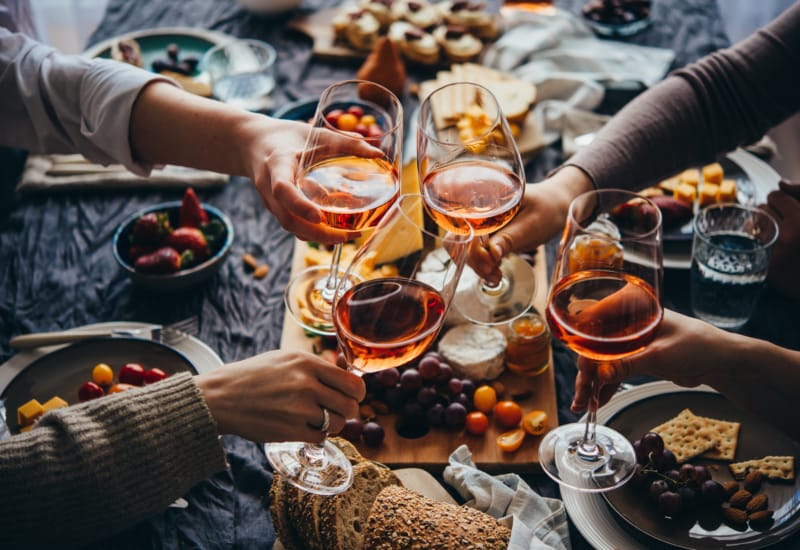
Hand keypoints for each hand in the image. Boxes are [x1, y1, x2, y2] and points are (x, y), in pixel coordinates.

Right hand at [195, 350, 365, 442]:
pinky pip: (321, 438)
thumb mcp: (286, 359)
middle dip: (346, 411)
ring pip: (337, 423)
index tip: (353, 396)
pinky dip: (317, 435)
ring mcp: (299, 409)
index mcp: (307, 363)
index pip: (353, 383)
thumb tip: (346, 375)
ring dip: (331, 424)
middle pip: (350, 406)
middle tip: (336, 410)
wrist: (222, 397)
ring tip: (315, 418)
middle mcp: (307, 384)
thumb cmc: (254, 376)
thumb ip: (316, 367)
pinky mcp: (290, 431)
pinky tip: (304, 428)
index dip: (357, 393)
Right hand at [243, 117, 382, 243]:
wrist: (253, 143)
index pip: (282, 190)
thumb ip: (345, 143)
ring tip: (348, 236)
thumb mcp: (315, 133)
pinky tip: (334, 232)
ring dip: (318, 237)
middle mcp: (269, 187)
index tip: (319, 216)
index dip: (300, 206)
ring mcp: (270, 202)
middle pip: (288, 219)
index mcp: (276, 165)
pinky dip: (312, 233)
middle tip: (349, 235)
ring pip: (290, 227)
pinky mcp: (276, 209)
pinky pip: (292, 225)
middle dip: (318, 233)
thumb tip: (378, 153)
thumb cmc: (286, 136)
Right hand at [469, 166, 592, 284]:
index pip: (462, 224)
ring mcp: (481, 224)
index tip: (488, 262)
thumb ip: (510, 238)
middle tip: (493, 273)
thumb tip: (491, 254)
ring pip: (466, 249)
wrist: (557, 205)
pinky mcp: (487, 236)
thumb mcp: (532, 224)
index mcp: (485, 199)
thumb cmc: (548, 208)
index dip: (469, 246)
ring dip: (478, 266)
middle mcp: (478, 211)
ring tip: (497, 276)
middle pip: (459, 239)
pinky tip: (496, 273)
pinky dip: (483, 265)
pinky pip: (476, 252)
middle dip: (473, 260)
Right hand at [571, 309, 720, 411]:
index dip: (582, 346)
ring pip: (600, 360)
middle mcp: (625, 320)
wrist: (720, 362)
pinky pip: (612, 370)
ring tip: (584, 405)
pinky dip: (605, 385)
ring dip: (592, 383)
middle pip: (593, 346)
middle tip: (582, 396)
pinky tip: (597, 401)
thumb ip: (628, 364)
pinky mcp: (634, 356)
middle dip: (586, 372)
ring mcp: (628, 340)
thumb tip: (600, 375)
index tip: (580, 370)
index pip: (593, 323)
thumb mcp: (660, 355)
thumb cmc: (697, 346)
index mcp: (630, 307)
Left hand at [762, 179, 799, 299]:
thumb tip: (780, 183)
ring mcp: (775, 252)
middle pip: (760, 209)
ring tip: (775, 235)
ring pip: (751, 225)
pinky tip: (766, 246)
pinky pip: (749, 243)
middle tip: (783, 225)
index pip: (774, 195)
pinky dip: (754, 241)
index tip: (788, 210)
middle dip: (770, 214)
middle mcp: (788, 235)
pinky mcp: (766, 268)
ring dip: (759, 227)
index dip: (780, 202)